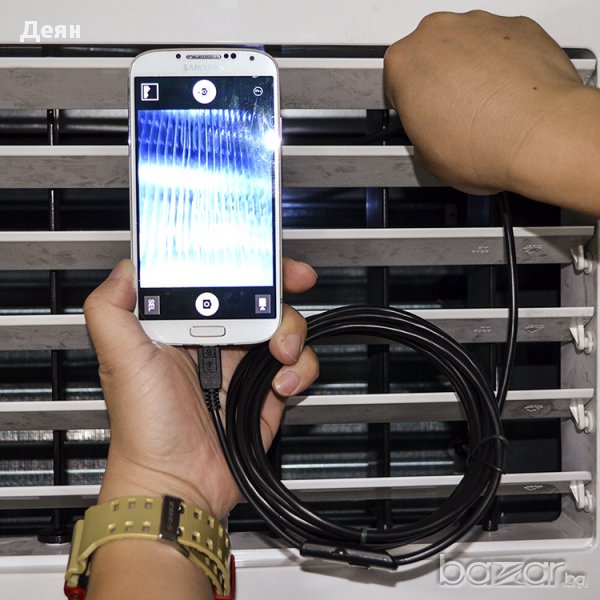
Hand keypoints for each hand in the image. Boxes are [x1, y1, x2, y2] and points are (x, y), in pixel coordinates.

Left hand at [84, 258, 318, 517]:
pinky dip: (300, 370)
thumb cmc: (144, 427)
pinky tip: (280, 385)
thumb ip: (111, 309)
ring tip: (280, 353)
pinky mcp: (266, 389)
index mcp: (183, 326)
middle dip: (282, 286)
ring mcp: (244, 364)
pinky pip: (298, 365)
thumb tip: (126, 269)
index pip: (216, 281)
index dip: (241, 263)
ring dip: (292, 332)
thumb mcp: (120, 360)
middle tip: (298, 280)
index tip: (260, 255)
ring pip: (284, 326)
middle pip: (258, 297)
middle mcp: (216, 339)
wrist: (178, 482)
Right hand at [384, 11, 585, 197]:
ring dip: (470, 70)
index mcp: (404, 63)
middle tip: (451, 114)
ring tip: (482, 108)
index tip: (419, 116)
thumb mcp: (427, 157)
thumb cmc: (483, 144)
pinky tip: (507, 95)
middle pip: (429, 54)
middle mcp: (438, 33)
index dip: (408, 103)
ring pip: (467, 45)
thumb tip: (430, 136)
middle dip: (438, 80)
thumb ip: (420, 133)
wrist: (540, 136)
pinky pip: (502, 44)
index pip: (394, 80)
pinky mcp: (518, 26)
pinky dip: (504, 64)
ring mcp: (480, 25)